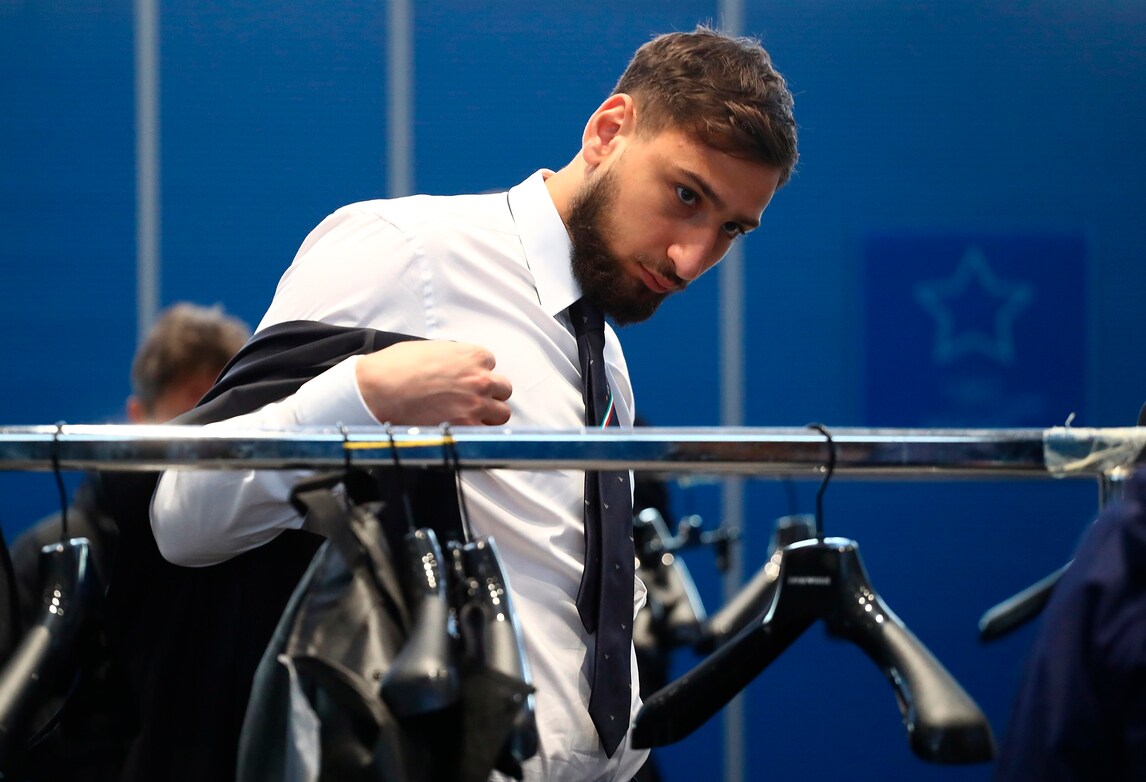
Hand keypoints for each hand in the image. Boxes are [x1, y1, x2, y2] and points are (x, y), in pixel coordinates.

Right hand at [355, 340, 512, 425]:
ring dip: (489, 414)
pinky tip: (460, 428)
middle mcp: (481, 379)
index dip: (476, 372)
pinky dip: (476, 431)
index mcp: (474, 355)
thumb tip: (460, 367)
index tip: (463, 379)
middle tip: (471, 399)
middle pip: (503, 389)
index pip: (490, 364)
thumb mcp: (433, 349)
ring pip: (502, 413)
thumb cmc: (398, 366)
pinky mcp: (465, 427)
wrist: (378, 389)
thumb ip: (455, 358)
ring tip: (468, 416)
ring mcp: (476, 404)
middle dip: (490, 394)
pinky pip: (485, 432)